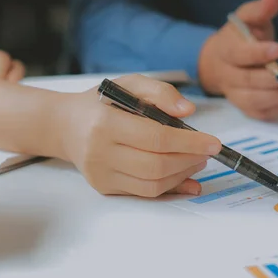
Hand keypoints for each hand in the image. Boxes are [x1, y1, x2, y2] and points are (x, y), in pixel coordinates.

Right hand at [58, 74, 220, 197]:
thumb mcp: (128, 84)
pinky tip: (184, 177)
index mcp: (105, 123)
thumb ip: (160, 92)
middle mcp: (99, 152)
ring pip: (152, 184)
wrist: (65, 125)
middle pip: (157, 164)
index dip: (190, 142)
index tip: (213, 142)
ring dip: (182, 175)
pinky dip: (169, 187)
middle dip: (190, 160)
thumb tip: (188, 111)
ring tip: (196, 161)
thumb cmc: (99, 103)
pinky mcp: (104, 187)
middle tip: (207, 152)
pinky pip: (144, 193)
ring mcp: (100, 174)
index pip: (156, 138)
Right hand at [198, 0, 277, 120]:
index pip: (238, 54)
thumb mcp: (247, 19)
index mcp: (225, 51)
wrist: (219, 62)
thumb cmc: (239, 39)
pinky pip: (261, 114)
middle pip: (248, 81)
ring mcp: (235, 94)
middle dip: (277, 77)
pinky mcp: (245, 107)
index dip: (257, 54)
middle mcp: (227, 75)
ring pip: (254, 101)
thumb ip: (260, 10)